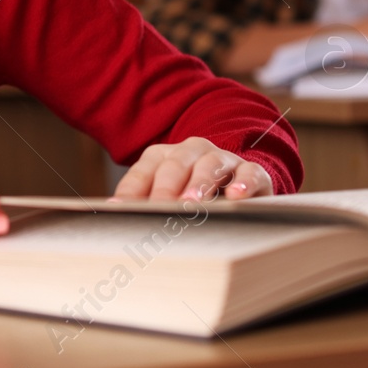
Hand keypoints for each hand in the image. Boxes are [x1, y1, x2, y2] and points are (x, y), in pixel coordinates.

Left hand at [111, 136, 271, 201]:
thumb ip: (142, 203)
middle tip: (160, 209)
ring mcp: (223, 159)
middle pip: (175, 164)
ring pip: (210, 165)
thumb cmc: (190, 193)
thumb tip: (115, 216)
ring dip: (200, 183)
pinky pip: (249, 173)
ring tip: (192, 203)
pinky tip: (236, 197)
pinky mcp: (252, 171)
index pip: (143, 172)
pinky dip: (244, 183)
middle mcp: (191, 151)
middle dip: (166, 188)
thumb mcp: (165, 195)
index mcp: (163, 156)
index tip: (121, 211)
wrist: (237, 180)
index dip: (132, 191)